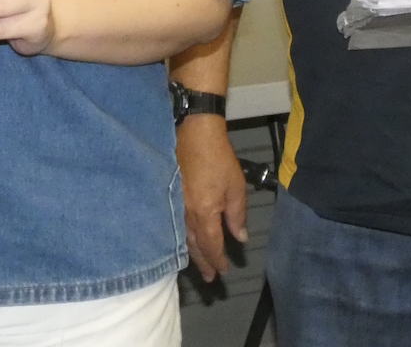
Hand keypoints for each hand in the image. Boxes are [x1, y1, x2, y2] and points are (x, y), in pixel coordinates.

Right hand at [177, 113, 247, 280]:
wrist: (194, 133)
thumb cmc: (218, 158)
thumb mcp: (236, 186)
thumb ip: (237, 215)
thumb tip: (240, 237)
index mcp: (205, 213)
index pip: (211, 245)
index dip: (217, 260)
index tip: (223, 271)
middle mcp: (186, 213)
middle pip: (194, 245)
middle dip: (203, 262)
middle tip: (210, 278)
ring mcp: (176, 204)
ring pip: (182, 237)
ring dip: (191, 252)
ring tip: (198, 264)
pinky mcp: (171, 195)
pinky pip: (175, 225)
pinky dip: (181, 237)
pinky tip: (183, 240)